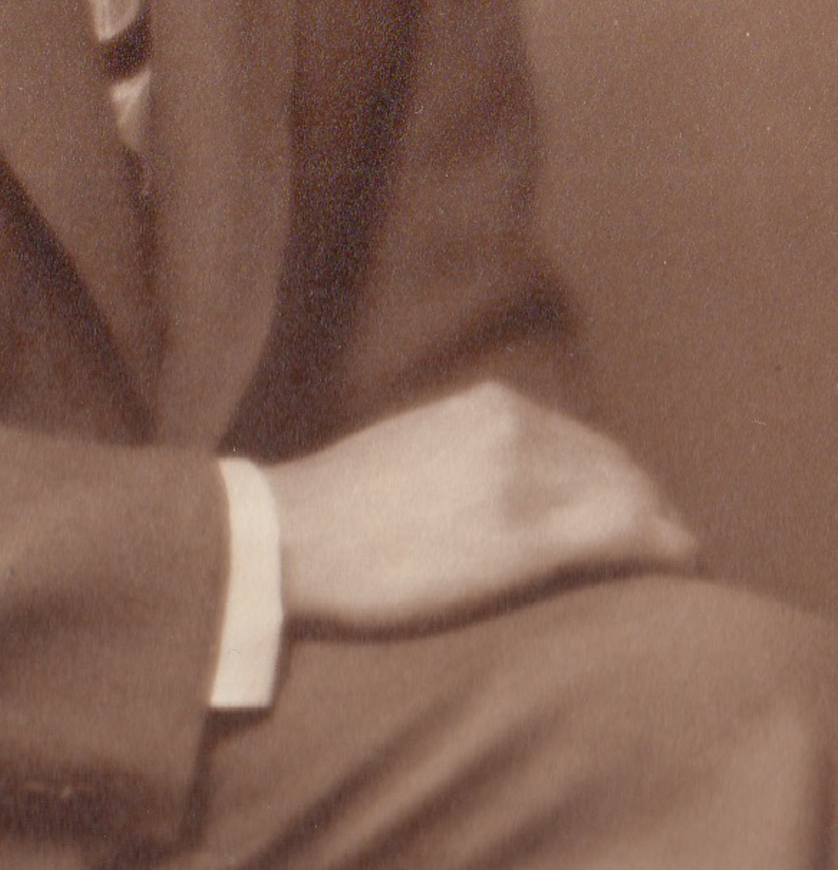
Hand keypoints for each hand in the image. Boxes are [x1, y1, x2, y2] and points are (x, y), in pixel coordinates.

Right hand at [265, 381, 696, 634]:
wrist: (291, 538)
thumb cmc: (337, 512)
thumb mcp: (411, 453)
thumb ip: (464, 454)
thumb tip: (495, 492)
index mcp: (487, 405)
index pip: (586, 443)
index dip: (622, 485)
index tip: (637, 521)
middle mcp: (518, 426)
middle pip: (619, 467)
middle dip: (651, 508)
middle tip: (669, 554)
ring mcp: (528, 479)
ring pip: (634, 497)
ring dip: (664, 531)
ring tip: (680, 571)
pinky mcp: (532, 537)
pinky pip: (631, 536)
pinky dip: (670, 551)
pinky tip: (687, 573)